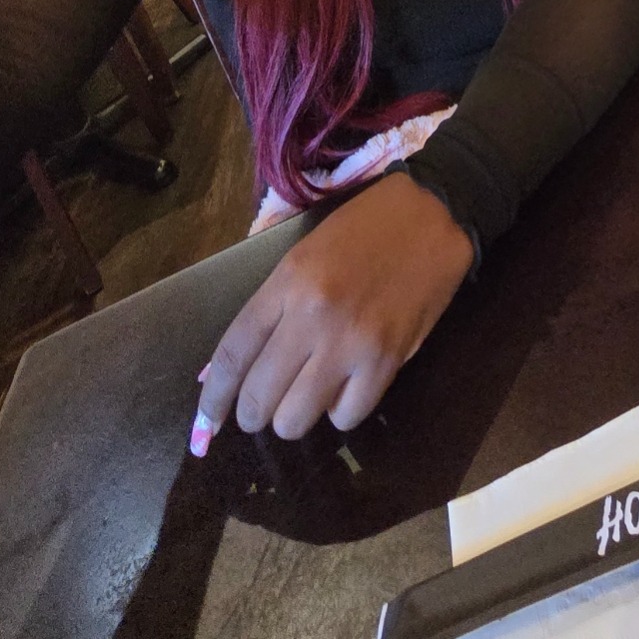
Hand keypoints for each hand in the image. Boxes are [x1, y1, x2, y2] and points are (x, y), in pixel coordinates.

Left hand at [190, 172, 473, 452]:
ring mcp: (351, 342)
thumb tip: (231, 370)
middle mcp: (312, 315)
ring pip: (297, 418)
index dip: (213, 398)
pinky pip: (345, 417)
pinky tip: (346, 388)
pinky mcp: (387, 361)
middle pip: (259, 396)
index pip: (233, 353)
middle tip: (261, 411)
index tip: (205, 424)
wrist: (432, 215)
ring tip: (306, 397)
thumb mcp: (304, 255)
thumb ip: (271, 309)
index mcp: (287, 281)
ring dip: (295, 416)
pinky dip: (340, 411)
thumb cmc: (365, 229)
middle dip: (252, 414)